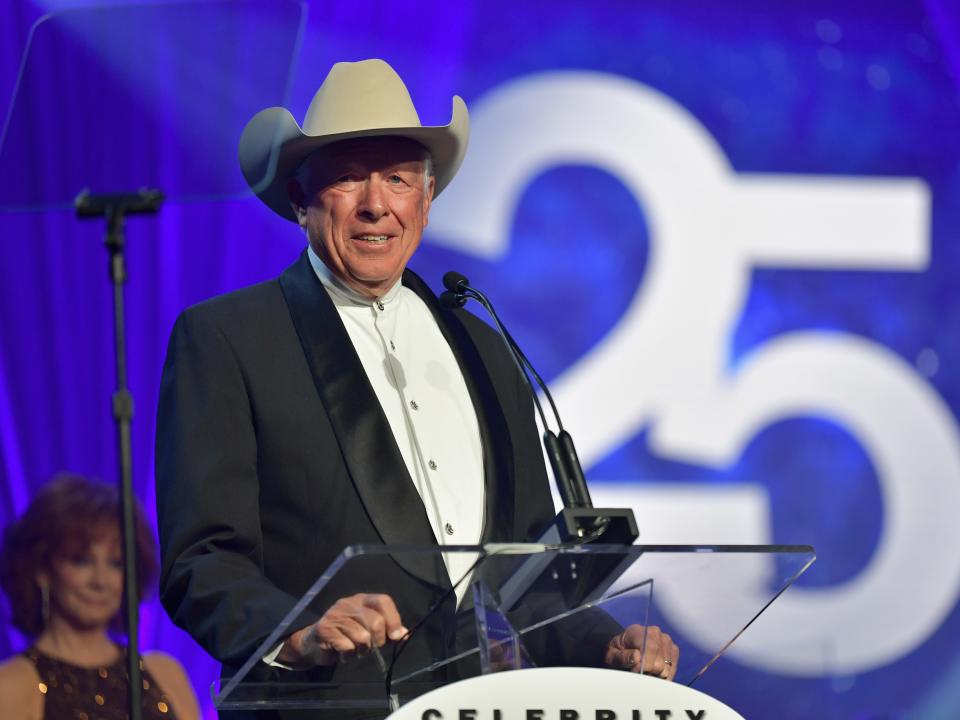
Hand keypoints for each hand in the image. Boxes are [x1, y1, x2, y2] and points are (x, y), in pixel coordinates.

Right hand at [277, 593, 408, 667]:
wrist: (313, 643)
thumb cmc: (345, 635)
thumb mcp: (368, 630)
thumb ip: (387, 631)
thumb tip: (404, 634)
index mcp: (362, 600)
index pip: (383, 601)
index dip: (393, 619)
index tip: (396, 636)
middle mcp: (348, 603)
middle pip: (375, 621)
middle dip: (378, 640)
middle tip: (371, 648)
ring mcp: (335, 615)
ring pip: (362, 637)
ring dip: (362, 650)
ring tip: (355, 650)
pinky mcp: (325, 629)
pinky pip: (347, 647)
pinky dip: (349, 656)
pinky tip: (343, 653)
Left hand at [604, 624, 678, 680]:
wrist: (624, 648)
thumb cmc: (617, 653)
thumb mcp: (612, 656)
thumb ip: (622, 657)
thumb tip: (637, 657)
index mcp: (637, 631)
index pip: (650, 649)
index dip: (644, 665)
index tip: (634, 671)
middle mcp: (654, 632)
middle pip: (660, 662)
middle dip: (649, 672)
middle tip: (638, 671)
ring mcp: (666, 640)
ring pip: (667, 668)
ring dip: (656, 674)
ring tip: (645, 671)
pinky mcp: (673, 649)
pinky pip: (673, 668)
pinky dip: (664, 675)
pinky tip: (654, 673)